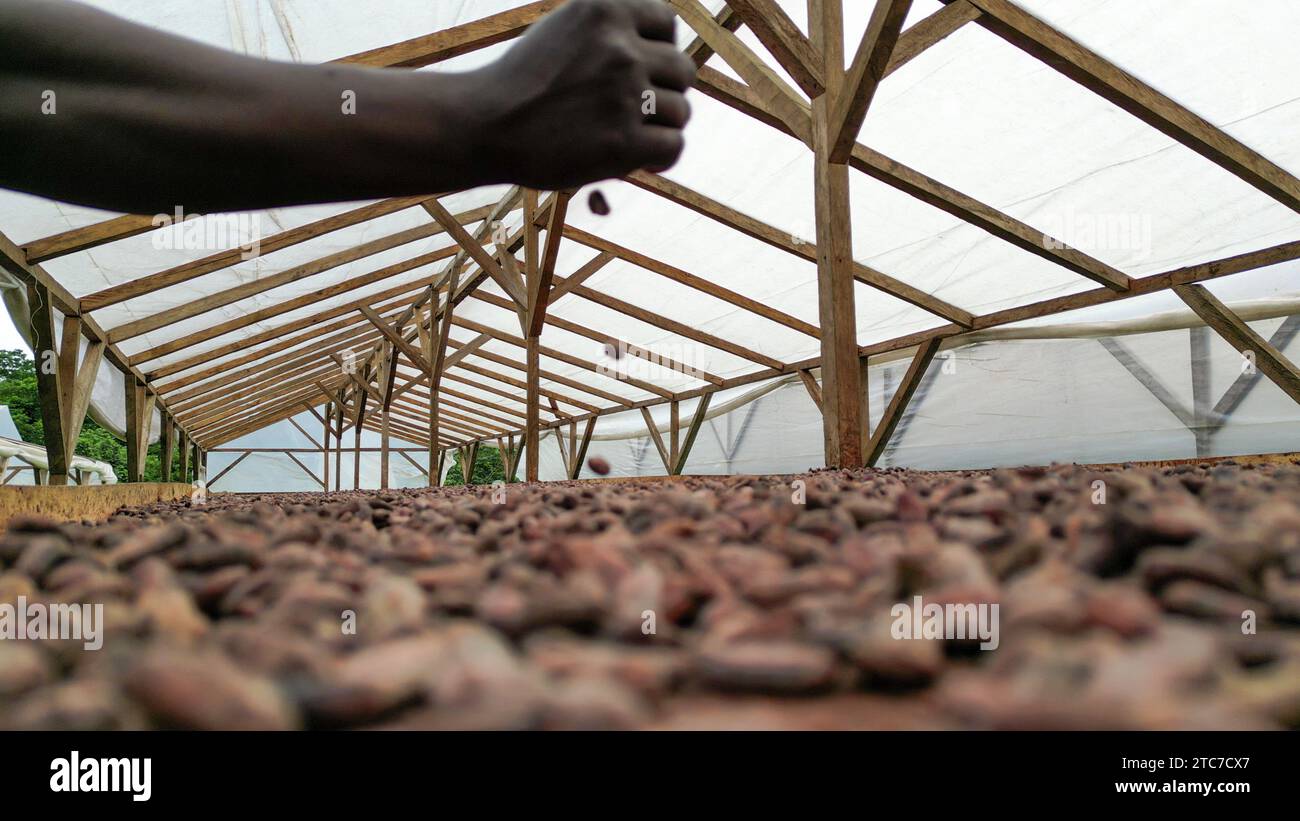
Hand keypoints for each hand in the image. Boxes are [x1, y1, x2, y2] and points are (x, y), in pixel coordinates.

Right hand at [466, 0, 696, 189]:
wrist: (484, 125)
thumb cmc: (522, 82)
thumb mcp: (565, 30)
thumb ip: (610, 31)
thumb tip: (663, 50)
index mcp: (605, 9)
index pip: (667, 24)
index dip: (659, 50)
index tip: (639, 71)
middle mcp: (619, 47)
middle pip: (682, 71)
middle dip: (664, 92)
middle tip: (634, 111)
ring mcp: (623, 94)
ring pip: (680, 112)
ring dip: (658, 128)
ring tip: (625, 135)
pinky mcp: (622, 142)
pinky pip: (673, 147)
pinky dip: (658, 158)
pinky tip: (637, 160)